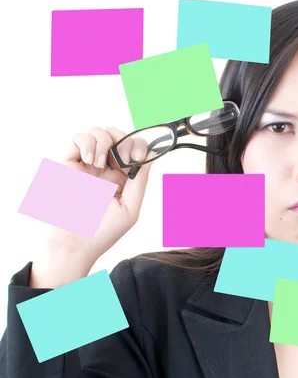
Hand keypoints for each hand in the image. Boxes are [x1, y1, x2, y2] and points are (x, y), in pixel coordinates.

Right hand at [44, 127, 153, 263]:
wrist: (73, 245)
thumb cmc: (102, 232)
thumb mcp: (130, 208)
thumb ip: (140, 181)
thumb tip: (149, 156)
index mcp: (122, 178)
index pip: (134, 149)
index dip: (139, 146)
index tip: (138, 156)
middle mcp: (105, 168)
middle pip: (117, 135)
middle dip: (123, 139)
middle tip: (122, 158)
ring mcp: (87, 165)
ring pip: (98, 132)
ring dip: (105, 141)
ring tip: (101, 163)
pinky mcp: (68, 164)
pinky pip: (77, 138)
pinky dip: (87, 143)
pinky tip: (91, 160)